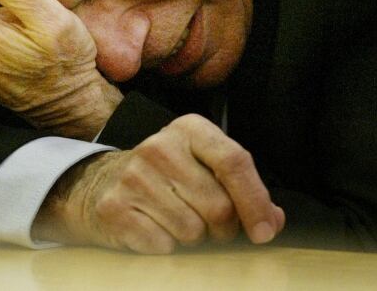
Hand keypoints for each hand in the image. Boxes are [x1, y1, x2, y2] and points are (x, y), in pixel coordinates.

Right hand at [33, 114, 284, 253]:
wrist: (103, 182)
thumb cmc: (169, 177)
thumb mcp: (206, 168)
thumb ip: (244, 190)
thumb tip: (272, 220)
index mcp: (190, 129)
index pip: (234, 162)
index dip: (255, 202)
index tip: (264, 232)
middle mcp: (160, 146)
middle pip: (218, 206)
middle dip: (224, 229)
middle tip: (213, 226)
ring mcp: (134, 176)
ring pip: (192, 231)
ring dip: (195, 239)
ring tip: (180, 222)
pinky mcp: (115, 207)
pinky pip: (163, 246)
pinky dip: (167, 247)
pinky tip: (156, 228)